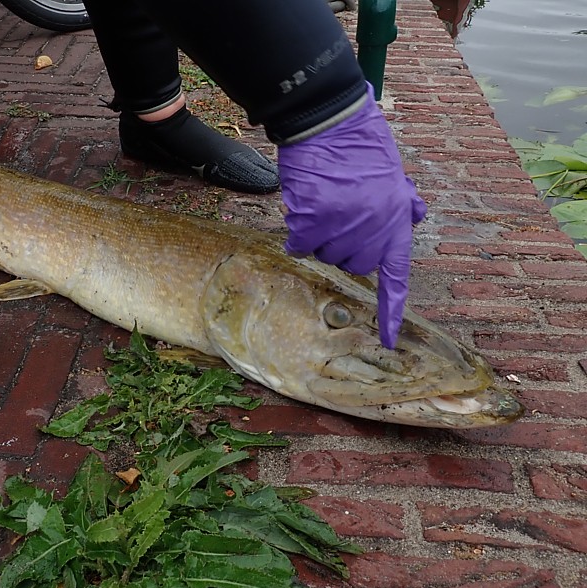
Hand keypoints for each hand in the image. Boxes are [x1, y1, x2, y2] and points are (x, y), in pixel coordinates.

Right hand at [277, 86, 425, 347]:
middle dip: (343, 247)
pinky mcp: (312, 221)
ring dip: (319, 236)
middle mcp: (371, 230)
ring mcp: (341, 227)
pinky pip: (300, 243)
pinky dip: (298, 229)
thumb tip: (416, 214)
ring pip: (323, 255)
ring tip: (323, 202)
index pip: (395, 276)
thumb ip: (401, 202)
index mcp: (395, 222)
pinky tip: (305, 205)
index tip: (386, 339)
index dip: (389, 310)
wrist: (329, 122)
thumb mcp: (392, 173)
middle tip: (339, 216)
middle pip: (352, 265)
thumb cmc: (361, 145)